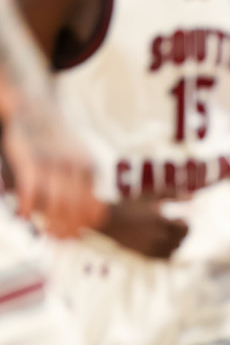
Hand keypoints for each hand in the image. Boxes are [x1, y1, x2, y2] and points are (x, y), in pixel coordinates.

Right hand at [3, 98, 103, 238]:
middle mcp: (74, 166)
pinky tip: (22, 214)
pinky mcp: (28, 159)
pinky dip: (25, 205)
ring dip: (48, 221)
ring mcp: (51, 163)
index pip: (92, 204)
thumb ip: (83, 183)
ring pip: (53, 202)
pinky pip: (29, 189)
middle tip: (58, 240)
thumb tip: (92, 216)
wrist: (34, 105)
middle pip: (74, 207)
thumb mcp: (79, 157)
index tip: (76, 236)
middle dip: (66, 227)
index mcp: (90, 167)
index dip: (84, 223)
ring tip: (43, 232)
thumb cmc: (57, 137)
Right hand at [96, 194, 188, 258]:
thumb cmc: (130, 205)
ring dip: (174, 242)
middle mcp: (158, 236)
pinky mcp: (145, 256)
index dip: (184, 224)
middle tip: (173, 227)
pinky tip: (160, 243)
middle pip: (182, 239)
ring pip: (175, 248)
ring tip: (164, 234)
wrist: (107, 220)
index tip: (178, 220)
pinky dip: (167, 252)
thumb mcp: (151, 196)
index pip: (186, 228)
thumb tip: (193, 196)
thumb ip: (173, 195)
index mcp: (161, 221)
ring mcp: (152, 248)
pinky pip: (166, 257)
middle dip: (181, 233)